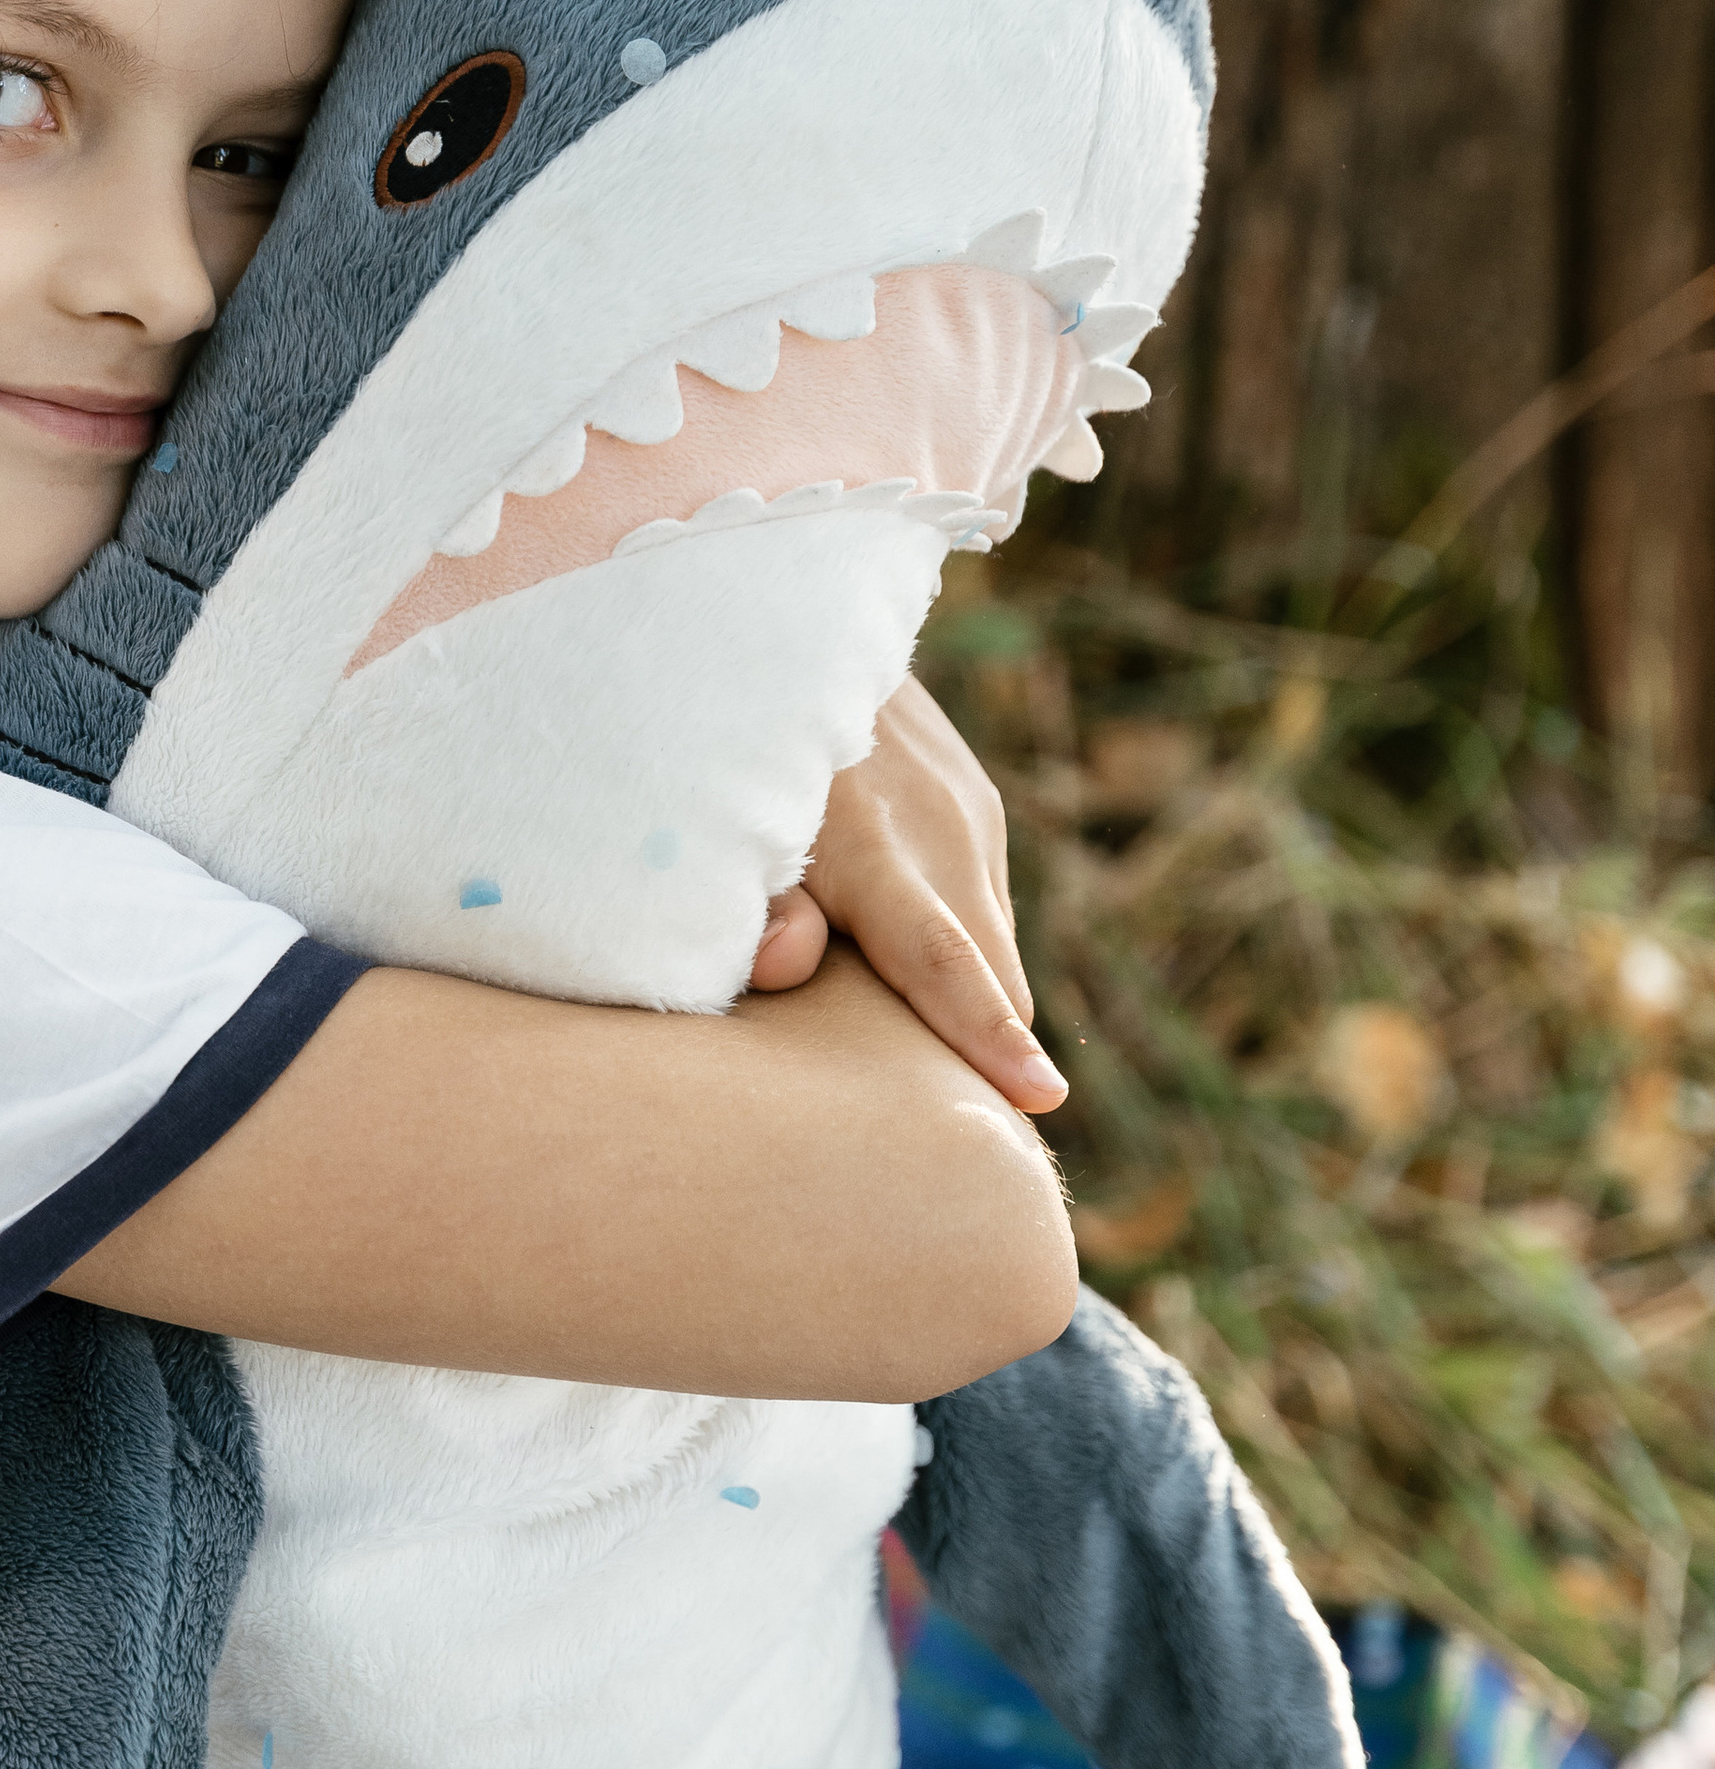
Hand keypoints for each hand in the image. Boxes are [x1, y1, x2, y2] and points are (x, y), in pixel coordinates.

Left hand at [748, 679, 1066, 1112]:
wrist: (796, 626)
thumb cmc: (736, 748)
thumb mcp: (728, 823)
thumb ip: (756, 904)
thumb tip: (785, 967)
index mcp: (878, 850)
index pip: (944, 961)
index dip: (989, 1034)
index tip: (1040, 1096)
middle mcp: (944, 833)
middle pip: (991, 975)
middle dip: (993, 1054)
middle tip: (977, 1143)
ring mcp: (973, 815)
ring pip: (991, 948)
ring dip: (971, 997)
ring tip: (927, 1055)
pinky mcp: (980, 808)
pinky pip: (981, 908)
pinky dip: (961, 948)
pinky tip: (908, 960)